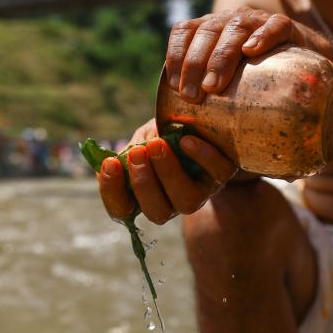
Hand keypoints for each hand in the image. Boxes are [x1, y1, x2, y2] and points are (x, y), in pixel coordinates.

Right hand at [97, 133, 236, 224]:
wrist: (201, 120)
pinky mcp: (222, 175)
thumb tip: (112, 160)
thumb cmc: (165, 131)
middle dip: (143, 184)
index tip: (109, 164)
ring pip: (186, 201)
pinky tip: (187, 140)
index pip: (122, 210)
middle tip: (137, 152)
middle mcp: (173, 201)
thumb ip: (130, 150)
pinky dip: (201, 157)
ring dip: (168, 174)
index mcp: (146, 195)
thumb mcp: (143, 138)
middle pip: (157, 212)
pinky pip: (216, 173)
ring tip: (158, 145)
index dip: (112, 192)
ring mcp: (200, 191)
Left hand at [166, 8, 320, 102]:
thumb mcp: (228, 86)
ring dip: (221, 56)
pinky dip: (262, 36)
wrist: (304, 71)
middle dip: (195, 63)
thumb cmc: (257, 84)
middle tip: (193, 96)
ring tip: (213, 86)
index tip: (174, 86)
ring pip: (235, 27)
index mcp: (210, 29)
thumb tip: (185, 140)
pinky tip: (252, 51)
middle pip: (206, 31)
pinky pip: (274, 26)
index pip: (184, 31)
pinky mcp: (286, 26)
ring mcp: (258, 20)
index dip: (175, 54)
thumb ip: (206, 99)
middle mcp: (230, 19)